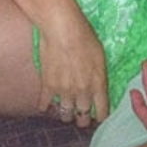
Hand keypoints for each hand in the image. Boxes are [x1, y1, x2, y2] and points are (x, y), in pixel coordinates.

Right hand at [37, 0, 108, 125]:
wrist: (62, 28)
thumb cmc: (84, 36)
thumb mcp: (100, 55)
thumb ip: (99, 75)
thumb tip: (98, 87)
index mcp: (98, 83)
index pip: (102, 111)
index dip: (101, 116)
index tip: (98, 116)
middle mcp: (82, 91)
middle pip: (83, 116)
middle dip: (83, 118)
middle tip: (81, 116)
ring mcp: (64, 91)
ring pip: (65, 114)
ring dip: (66, 114)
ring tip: (65, 110)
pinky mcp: (47, 86)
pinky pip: (44, 105)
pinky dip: (45, 106)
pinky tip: (46, 104)